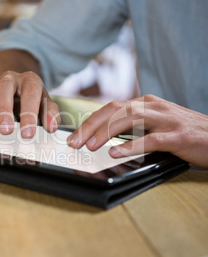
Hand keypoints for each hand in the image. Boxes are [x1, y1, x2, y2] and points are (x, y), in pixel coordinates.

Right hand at [0, 71, 60, 137]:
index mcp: (30, 80)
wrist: (18, 89)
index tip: (28, 133)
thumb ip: (51, 114)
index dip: (28, 114)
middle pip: (4, 87)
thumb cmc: (33, 100)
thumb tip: (51, 126)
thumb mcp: (46, 105)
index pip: (30, 93)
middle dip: (4, 110)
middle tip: (6, 130)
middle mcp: (10, 78)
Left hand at [67, 94, 207, 167]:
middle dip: (91, 126)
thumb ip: (131, 126)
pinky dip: (132, 146)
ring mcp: (166, 119)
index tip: (73, 137)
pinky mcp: (178, 135)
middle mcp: (152, 106)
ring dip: (106, 132)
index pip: (109, 108)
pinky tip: (116, 153)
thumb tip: (102, 138)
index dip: (89, 122)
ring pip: (130, 119)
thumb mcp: (153, 123)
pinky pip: (151, 139)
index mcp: (144, 103)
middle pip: (114, 110)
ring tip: (90, 146)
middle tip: (74, 143)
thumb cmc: (182, 131)